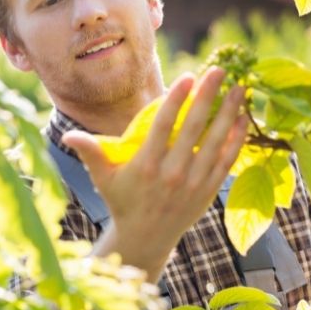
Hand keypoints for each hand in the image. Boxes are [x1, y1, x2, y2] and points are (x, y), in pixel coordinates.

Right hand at [62, 67, 247, 281]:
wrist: (145, 239)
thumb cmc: (121, 200)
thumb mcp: (103, 177)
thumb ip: (90, 151)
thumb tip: (66, 135)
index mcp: (146, 166)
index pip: (163, 126)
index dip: (176, 100)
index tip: (188, 77)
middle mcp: (172, 174)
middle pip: (194, 128)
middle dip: (208, 97)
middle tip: (218, 70)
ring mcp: (194, 183)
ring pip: (216, 142)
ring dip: (229, 113)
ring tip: (239, 88)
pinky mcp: (208, 191)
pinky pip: (226, 161)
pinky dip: (237, 140)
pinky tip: (244, 118)